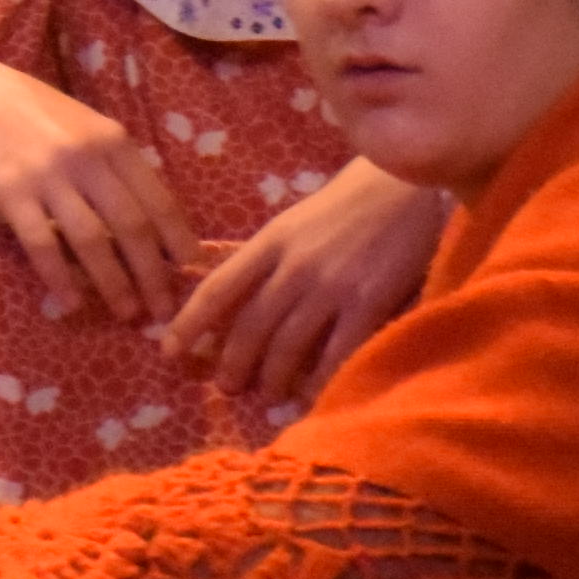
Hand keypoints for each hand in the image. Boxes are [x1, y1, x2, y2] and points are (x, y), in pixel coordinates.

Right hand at [0, 59, 193, 326]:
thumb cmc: (35, 113)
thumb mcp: (86, 126)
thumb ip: (116, 164)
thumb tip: (153, 217)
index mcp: (113, 140)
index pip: (159, 198)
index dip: (178, 240)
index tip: (190, 271)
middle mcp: (87, 158)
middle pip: (132, 226)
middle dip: (153, 274)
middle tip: (163, 311)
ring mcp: (49, 176)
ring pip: (92, 240)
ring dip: (113, 283)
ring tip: (126, 312)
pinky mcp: (12, 193)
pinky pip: (42, 243)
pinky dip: (60, 277)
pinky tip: (70, 301)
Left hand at [163, 162, 438, 408]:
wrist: (408, 183)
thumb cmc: (351, 201)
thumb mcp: (297, 222)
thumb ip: (270, 258)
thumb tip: (240, 302)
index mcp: (270, 241)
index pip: (217, 288)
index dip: (190, 324)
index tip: (170, 350)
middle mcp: (293, 266)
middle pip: (250, 326)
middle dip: (233, 362)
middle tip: (225, 386)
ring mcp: (331, 286)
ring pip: (287, 346)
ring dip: (272, 378)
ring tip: (267, 394)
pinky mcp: (369, 302)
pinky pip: (336, 354)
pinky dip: (320, 381)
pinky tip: (312, 395)